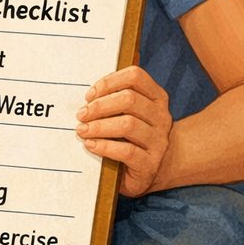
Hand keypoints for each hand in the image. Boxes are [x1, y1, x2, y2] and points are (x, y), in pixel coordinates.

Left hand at [76, 65, 171, 196]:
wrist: (154, 168)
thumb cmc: (132, 136)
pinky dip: (104, 146)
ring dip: (99, 126)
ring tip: (82, 130)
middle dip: (100, 106)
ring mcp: (159, 141)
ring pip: (128, 125)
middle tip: (81, 115)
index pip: (135, 77)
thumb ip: (115, 97)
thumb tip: (91, 84)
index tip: (89, 95)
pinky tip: (90, 145)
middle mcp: (162, 117)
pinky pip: (127, 152)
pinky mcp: (150, 164)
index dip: (109, 82)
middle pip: (129, 100)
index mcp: (156, 98)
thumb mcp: (128, 113)